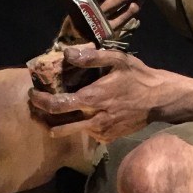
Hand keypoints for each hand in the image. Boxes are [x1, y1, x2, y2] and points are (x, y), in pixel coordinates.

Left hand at [27, 45, 164, 141]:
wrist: (160, 100)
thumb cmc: (138, 77)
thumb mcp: (117, 60)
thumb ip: (91, 57)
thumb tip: (67, 53)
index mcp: (92, 98)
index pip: (57, 105)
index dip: (40, 101)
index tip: (32, 94)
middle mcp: (93, 119)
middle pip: (57, 126)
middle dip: (42, 118)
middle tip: (35, 109)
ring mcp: (101, 131)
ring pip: (71, 131)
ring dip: (59, 123)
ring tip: (54, 111)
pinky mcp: (108, 138)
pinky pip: (86, 133)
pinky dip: (79, 126)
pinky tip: (80, 115)